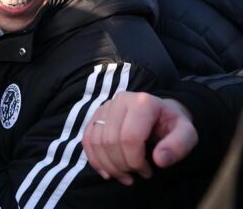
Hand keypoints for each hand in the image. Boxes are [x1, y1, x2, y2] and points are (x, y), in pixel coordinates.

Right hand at [82, 91, 196, 185]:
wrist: (161, 112)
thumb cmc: (172, 125)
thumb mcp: (187, 134)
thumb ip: (178, 146)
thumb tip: (159, 160)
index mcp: (143, 103)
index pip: (129, 137)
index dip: (135, 160)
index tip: (147, 172)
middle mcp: (120, 100)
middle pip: (110, 140)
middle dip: (121, 165)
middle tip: (136, 175)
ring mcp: (105, 107)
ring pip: (96, 141)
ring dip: (108, 165)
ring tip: (124, 175)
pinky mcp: (96, 115)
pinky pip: (87, 139)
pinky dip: (94, 159)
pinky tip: (107, 171)